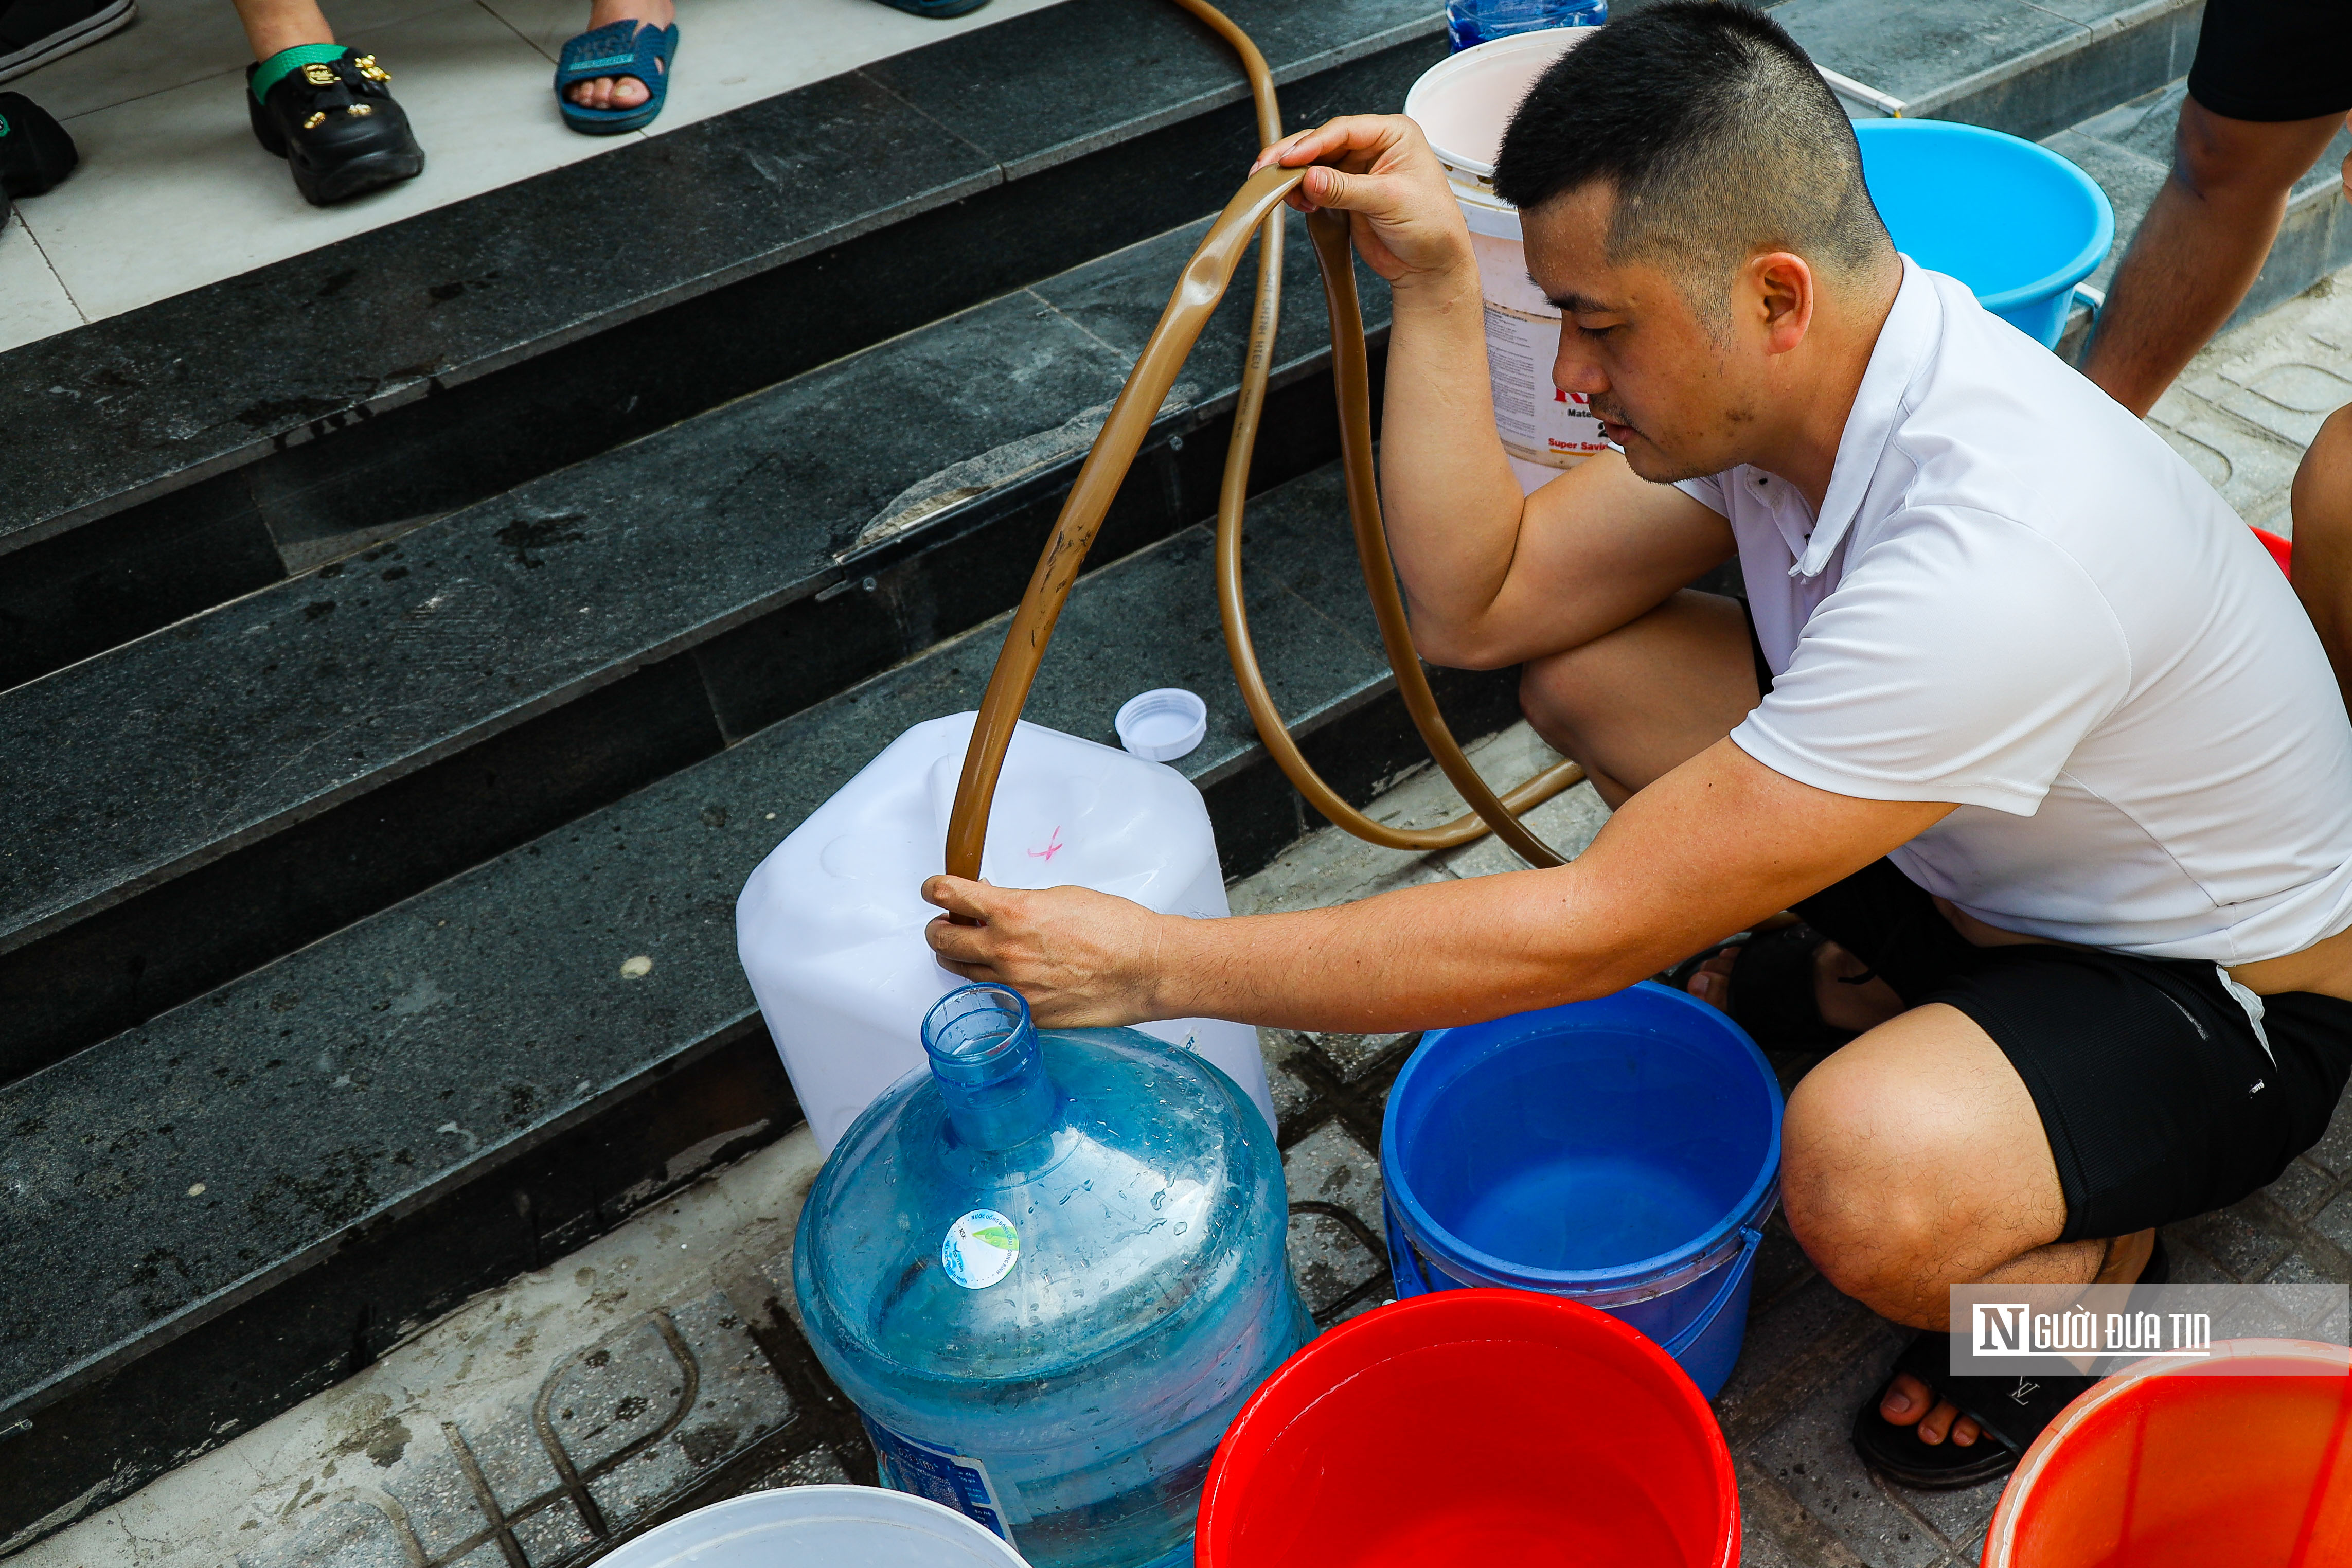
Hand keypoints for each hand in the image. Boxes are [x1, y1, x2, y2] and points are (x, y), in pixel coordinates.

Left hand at [922, 876, 1172, 1026]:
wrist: (1146, 968)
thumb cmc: (1115, 928)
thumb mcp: (1060, 897)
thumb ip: (1019, 903)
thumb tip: (994, 905)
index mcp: (1012, 913)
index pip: (949, 896)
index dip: (935, 889)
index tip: (933, 889)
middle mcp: (1005, 952)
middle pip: (942, 939)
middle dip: (939, 927)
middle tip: (946, 922)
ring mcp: (1013, 987)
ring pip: (960, 971)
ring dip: (959, 956)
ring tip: (971, 948)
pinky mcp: (1026, 1014)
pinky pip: (992, 998)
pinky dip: (991, 984)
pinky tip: (1006, 976)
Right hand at [1249, 114, 1473, 289]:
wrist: (1430, 267)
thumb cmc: (1431, 227)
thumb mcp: (1389, 201)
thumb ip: (1346, 188)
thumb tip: (1310, 177)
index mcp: (1394, 134)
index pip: (1344, 129)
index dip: (1313, 143)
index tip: (1290, 159)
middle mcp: (1374, 147)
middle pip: (1323, 142)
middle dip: (1294, 156)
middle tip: (1268, 169)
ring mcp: (1358, 170)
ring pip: (1315, 163)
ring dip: (1294, 176)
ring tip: (1279, 189)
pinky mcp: (1346, 193)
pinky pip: (1316, 186)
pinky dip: (1302, 193)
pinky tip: (1297, 202)